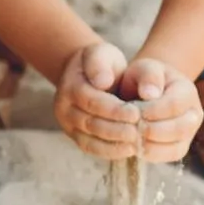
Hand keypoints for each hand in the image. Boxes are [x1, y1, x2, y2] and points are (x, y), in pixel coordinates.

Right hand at [54, 42, 141, 159]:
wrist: (89, 73)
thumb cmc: (101, 62)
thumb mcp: (101, 53)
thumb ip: (100, 64)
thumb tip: (103, 82)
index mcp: (69, 87)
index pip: (92, 102)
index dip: (115, 110)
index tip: (136, 114)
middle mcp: (63, 108)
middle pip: (91, 123)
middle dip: (117, 129)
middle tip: (140, 132)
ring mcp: (67, 125)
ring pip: (90, 140)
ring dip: (115, 144)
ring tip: (137, 143)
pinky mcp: (75, 137)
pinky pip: (91, 148)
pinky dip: (109, 152)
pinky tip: (129, 150)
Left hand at [118, 58, 203, 163]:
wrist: (146, 92)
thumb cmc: (144, 78)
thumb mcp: (144, 68)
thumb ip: (148, 75)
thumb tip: (150, 94)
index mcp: (188, 91)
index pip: (174, 105)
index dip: (153, 111)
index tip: (131, 112)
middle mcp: (195, 113)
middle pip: (179, 128)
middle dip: (152, 129)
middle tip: (130, 128)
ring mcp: (190, 132)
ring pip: (176, 145)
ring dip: (151, 143)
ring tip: (132, 137)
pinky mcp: (181, 147)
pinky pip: (171, 156)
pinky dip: (152, 154)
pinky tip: (137, 146)